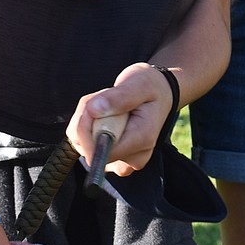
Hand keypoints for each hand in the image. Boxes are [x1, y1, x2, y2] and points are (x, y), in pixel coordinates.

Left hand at [66, 62, 174, 176]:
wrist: (159, 94)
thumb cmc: (150, 88)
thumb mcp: (138, 84)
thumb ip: (118, 97)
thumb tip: (93, 110)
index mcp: (142, 139)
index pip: (102, 150)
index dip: (87, 128)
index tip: (92, 106)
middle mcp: (135, 157)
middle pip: (90, 149)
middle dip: (87, 122)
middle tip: (102, 101)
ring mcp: (125, 160)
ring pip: (85, 147)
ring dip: (87, 123)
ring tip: (107, 107)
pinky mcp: (115, 159)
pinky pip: (87, 147)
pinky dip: (88, 129)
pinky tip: (104, 117)